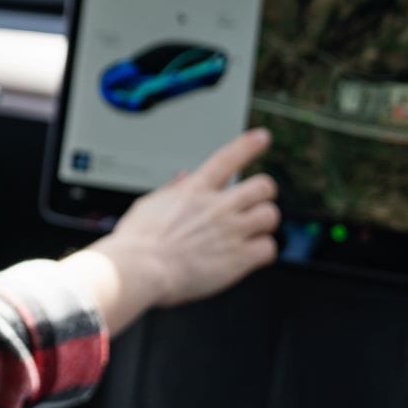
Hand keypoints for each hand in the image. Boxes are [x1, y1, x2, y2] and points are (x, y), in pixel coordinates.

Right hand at [63, 129, 279, 333]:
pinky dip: (262, 252)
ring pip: (270, 215)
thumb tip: (183, 177)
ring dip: (264, 224)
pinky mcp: (239, 258)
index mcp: (194, 190)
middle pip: (263, 186)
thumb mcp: (148, 205)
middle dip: (263, 195)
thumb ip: (171, 190)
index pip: (228, 158)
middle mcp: (217, 206)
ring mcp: (230, 231)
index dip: (249, 145)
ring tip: (252, 232)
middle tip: (255, 204)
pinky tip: (250, 256)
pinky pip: (269, 249)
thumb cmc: (137, 243)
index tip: (262, 137)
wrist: (140, 270)